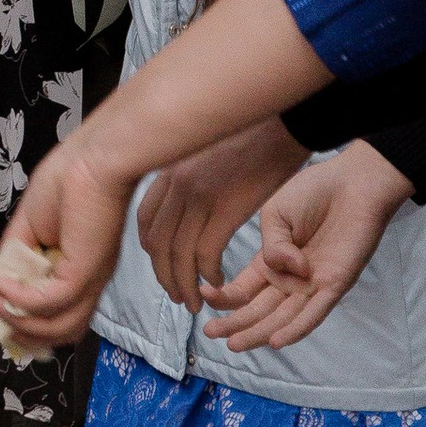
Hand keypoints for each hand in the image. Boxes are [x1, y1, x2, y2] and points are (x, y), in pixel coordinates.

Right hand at [0, 133, 141, 349]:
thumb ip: (15, 257)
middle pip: (62, 332)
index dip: (28, 324)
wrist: (93, 159)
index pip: (60, 316)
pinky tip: (2, 285)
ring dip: (19, 320)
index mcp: (80, 271)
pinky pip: (49, 301)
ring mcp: (89, 279)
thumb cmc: (67, 180)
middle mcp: (89, 282)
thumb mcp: (29, 226)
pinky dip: (20, 300)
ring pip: (59, 326)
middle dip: (23, 333)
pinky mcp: (84, 271)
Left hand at [136, 118, 304, 307]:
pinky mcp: (225, 209)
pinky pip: (206, 254)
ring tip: (195, 302)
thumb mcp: (203, 153)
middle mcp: (176, 184)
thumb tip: (182, 208)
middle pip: (157, 244)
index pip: (145, 221)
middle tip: (177, 297)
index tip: (163, 266)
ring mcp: (198, 196)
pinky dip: (209, 275)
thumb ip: (186, 178)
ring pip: (178, 255)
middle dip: (165, 277)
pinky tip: (219, 282)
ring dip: (184, 285)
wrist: (280, 124)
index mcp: (168, 170)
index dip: (152, 250)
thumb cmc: (250, 137)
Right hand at [201, 142, 414, 352]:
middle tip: (212, 334)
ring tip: (235, 345)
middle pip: (258, 308)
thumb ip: (272, 246)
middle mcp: (289, 279)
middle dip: (234, 323)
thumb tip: (287, 271)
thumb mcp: (276, 214)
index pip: (243, 287)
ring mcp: (311, 285)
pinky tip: (276, 341)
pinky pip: (314, 313)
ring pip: (282, 318)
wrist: (352, 185)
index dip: (223, 295)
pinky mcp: (335, 285)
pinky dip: (296, 329)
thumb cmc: (314, 194)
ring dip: (258, 333)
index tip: (202, 294)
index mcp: (271, 261)